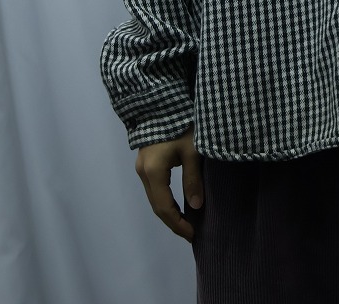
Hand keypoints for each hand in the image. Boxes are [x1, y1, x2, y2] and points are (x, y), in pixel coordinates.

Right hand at [134, 123, 203, 241]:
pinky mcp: (145, 163)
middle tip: (191, 232)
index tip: (193, 234)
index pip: (164, 207)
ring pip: (154, 198)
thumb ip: (193, 180)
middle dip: (173, 222)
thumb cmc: (181, 125)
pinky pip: (154, 189)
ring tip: (187, 222)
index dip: (178, 224)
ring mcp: (142, 168)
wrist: (163, 104)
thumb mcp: (192, 151)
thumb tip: (196, 207)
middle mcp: (143, 173)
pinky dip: (166, 200)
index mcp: (153, 172)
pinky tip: (179, 204)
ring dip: (169, 212)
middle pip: (156, 206)